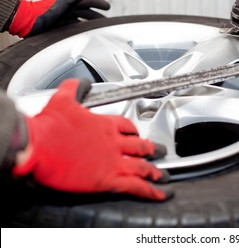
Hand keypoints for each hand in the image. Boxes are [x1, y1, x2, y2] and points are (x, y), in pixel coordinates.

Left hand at [7, 0, 109, 37]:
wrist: (28, 22)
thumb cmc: (46, 11)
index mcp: (71, 1)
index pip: (88, 1)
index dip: (98, 3)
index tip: (108, 6)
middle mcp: (68, 9)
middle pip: (86, 12)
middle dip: (97, 16)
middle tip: (106, 21)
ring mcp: (64, 18)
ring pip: (81, 20)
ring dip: (90, 24)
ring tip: (98, 29)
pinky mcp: (60, 26)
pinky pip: (75, 28)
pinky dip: (82, 31)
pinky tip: (84, 35)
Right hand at [13, 79, 171, 200]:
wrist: (36, 145)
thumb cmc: (47, 127)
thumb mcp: (62, 100)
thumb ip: (74, 89)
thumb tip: (79, 84)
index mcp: (104, 124)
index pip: (128, 126)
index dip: (134, 131)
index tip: (137, 134)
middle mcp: (113, 142)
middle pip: (140, 146)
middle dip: (152, 150)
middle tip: (159, 152)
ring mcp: (112, 161)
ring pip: (142, 166)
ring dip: (155, 172)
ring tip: (163, 176)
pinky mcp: (107, 179)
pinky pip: (135, 186)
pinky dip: (150, 191)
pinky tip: (159, 194)